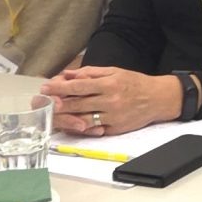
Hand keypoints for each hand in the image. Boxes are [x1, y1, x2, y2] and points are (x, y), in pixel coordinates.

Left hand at [42, 67, 181, 138]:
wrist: (157, 99)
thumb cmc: (135, 83)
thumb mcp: (114, 71)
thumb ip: (90, 73)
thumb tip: (69, 74)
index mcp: (109, 84)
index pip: (79, 86)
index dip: (60, 87)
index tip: (46, 88)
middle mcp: (110, 101)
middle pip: (78, 104)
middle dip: (59, 103)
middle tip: (44, 102)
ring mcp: (112, 117)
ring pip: (83, 119)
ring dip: (66, 117)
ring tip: (53, 114)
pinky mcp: (115, 129)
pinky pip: (94, 129)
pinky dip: (81, 127)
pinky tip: (70, 124)